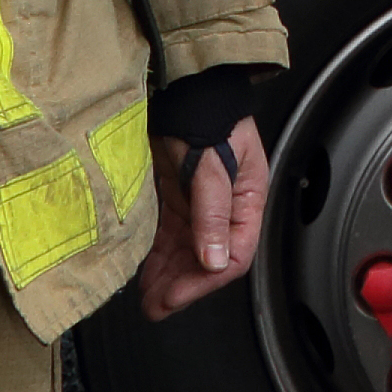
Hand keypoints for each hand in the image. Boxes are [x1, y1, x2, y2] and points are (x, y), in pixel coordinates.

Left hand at [140, 116, 267, 319]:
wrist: (183, 85)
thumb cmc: (207, 114)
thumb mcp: (211, 164)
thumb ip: (213, 212)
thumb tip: (213, 260)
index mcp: (246, 199)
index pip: (234, 254)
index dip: (205, 281)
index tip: (177, 295)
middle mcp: (224, 207)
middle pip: (207, 259)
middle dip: (183, 286)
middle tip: (157, 306)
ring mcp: (198, 204)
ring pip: (186, 252)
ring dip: (168, 277)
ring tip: (148, 299)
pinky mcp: (176, 198)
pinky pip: (168, 237)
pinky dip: (157, 258)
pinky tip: (145, 273)